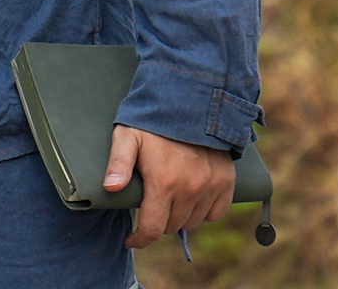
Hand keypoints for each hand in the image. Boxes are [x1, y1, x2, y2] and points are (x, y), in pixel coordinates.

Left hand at [105, 125, 233, 249]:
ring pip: (194, 221)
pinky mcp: (226, 180)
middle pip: (172, 226)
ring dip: (180, 217)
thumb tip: (110, 188)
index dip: (140, 239)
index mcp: (164, 182)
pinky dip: (204, 212)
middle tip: (150, 208)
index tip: (132, 239)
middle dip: (158, 223)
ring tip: (169, 202)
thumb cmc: (155, 119)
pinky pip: (216, 212)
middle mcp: (191, 189)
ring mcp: (211, 186)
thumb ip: (119, 163)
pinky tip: (193, 200)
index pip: (153, 229)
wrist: (192, 98)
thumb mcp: (128, 136)